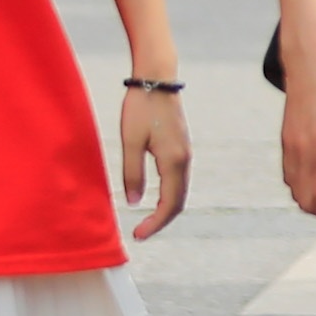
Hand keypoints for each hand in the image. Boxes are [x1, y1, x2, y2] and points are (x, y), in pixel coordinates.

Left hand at [118, 81, 192, 238]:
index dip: (155, 223)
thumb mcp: (130, 142)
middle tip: (140, 233)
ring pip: (180, 190)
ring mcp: (185, 153)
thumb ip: (132, 174)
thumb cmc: (140, 109)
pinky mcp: (181, 146)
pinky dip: (169, 194)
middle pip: (179, 201)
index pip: (170, 203)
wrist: (157, 79)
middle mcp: (185, 160)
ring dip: (166, 208)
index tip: (138, 236)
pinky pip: (179, 179)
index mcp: (174, 161)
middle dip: (161, 220)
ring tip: (146, 219)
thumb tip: (134, 203)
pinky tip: (153, 196)